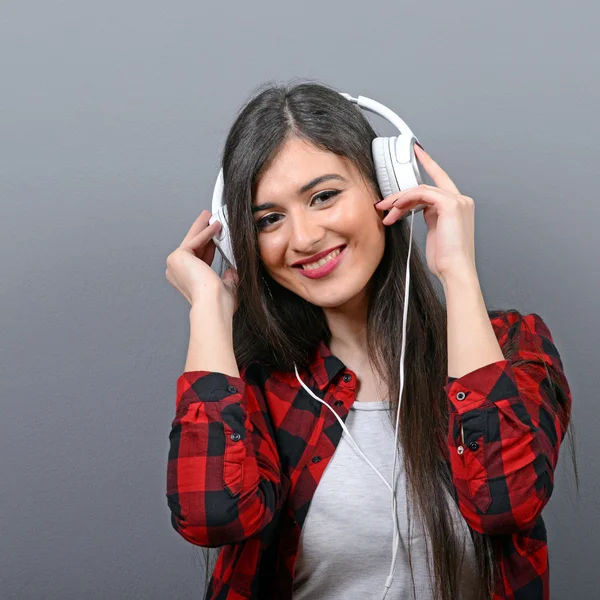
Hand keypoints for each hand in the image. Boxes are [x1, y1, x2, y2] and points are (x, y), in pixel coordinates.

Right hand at [165, 210, 238, 311]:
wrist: (214, 304)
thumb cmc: (219, 303)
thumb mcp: (226, 286)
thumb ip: (227, 278)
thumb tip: (232, 271)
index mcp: (185, 280)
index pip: (198, 258)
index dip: (207, 245)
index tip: (215, 235)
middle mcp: (176, 272)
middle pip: (192, 246)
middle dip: (201, 231)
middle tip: (208, 218)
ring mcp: (174, 264)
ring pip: (192, 240)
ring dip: (202, 227)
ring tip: (210, 215)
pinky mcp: (178, 256)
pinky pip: (195, 240)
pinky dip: (206, 232)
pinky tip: (215, 224)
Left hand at [374, 144, 475, 281]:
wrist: (455, 271)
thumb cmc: (445, 259)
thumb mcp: (435, 233)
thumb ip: (429, 216)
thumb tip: (414, 209)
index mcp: (458, 206)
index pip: (440, 180)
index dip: (428, 165)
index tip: (417, 153)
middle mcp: (461, 200)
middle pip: (425, 186)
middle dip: (400, 194)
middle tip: (382, 204)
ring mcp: (458, 200)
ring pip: (421, 189)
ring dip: (398, 200)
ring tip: (385, 213)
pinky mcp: (451, 204)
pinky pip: (422, 193)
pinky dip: (406, 199)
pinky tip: (395, 210)